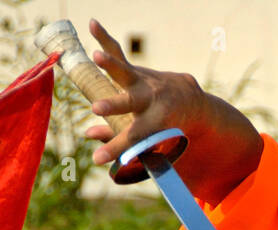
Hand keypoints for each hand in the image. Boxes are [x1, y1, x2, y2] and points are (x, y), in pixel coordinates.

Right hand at [83, 19, 208, 164]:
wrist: (188, 100)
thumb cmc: (164, 127)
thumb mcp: (148, 140)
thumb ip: (121, 140)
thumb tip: (89, 135)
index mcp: (156, 124)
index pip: (133, 138)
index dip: (115, 148)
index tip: (98, 159)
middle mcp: (151, 101)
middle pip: (129, 104)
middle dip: (113, 106)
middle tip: (97, 109)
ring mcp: (144, 82)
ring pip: (125, 73)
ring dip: (110, 64)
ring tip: (96, 56)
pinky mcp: (136, 70)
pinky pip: (119, 53)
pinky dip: (105, 38)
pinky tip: (92, 23)